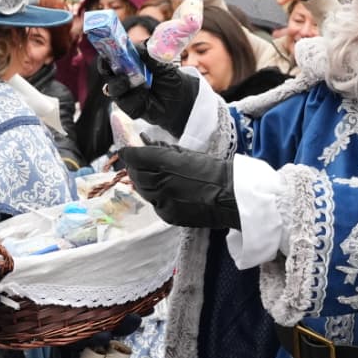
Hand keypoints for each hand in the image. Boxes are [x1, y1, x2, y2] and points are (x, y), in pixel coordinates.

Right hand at [104, 45, 200, 134]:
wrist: (181, 98)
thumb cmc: (169, 77)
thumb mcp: (161, 63)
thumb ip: (149, 54)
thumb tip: (139, 47)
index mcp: (127, 64)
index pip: (110, 59)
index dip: (105, 57)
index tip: (106, 55)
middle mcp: (123, 78)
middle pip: (107, 74)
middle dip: (108, 71)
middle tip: (116, 70)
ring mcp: (126, 94)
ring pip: (113, 89)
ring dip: (121, 85)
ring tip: (135, 82)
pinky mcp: (131, 108)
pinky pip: (126, 104)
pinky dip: (134, 98)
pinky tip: (145, 95)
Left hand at [118, 144, 239, 229]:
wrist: (230, 196)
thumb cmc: (213, 170)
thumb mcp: (187, 154)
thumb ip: (164, 149)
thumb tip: (146, 141)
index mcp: (165, 164)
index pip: (135, 157)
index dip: (129, 153)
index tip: (127, 150)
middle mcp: (160, 184)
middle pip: (135, 175)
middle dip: (134, 167)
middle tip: (138, 162)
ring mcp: (163, 202)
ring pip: (142, 191)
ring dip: (142, 182)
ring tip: (151, 176)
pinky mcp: (168, 216)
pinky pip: (154, 204)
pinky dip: (154, 196)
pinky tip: (164, 191)